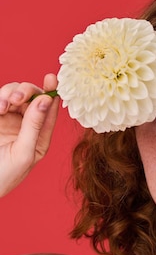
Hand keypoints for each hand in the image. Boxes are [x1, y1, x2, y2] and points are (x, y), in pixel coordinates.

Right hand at [0, 74, 58, 196]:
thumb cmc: (4, 175)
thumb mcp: (23, 152)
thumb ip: (34, 126)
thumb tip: (45, 100)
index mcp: (40, 137)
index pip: (50, 111)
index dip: (52, 92)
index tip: (51, 78)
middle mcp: (26, 126)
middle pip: (32, 97)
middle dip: (27, 91)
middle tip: (17, 99)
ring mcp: (8, 120)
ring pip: (14, 94)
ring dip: (10, 93)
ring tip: (3, 106)